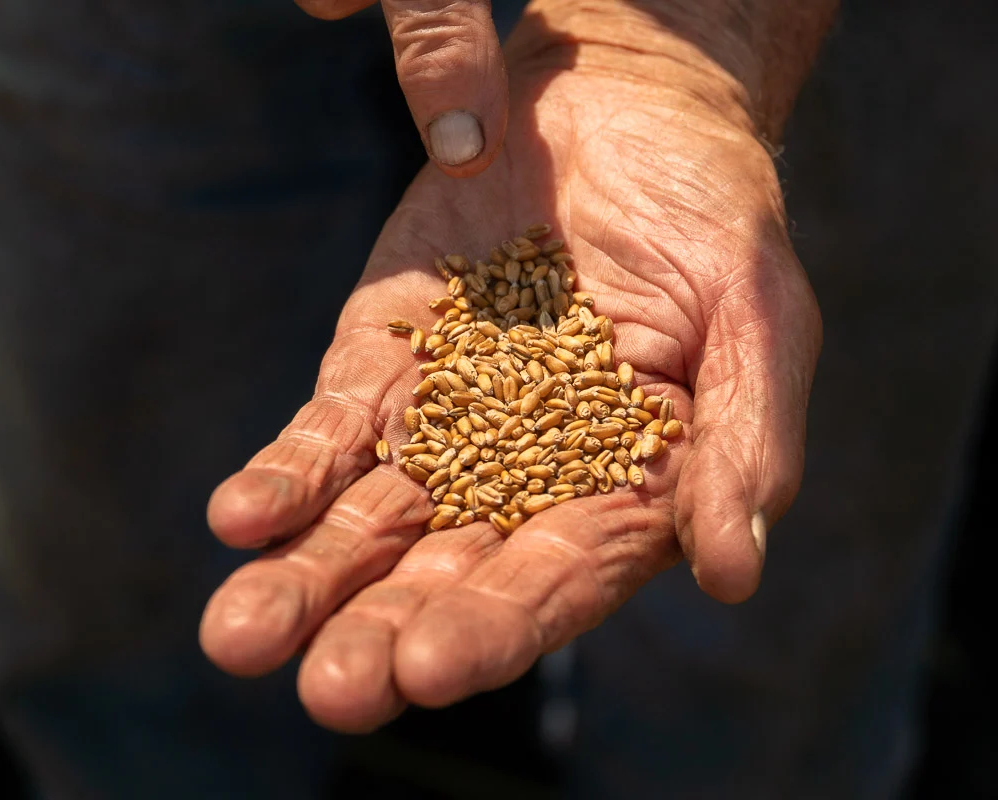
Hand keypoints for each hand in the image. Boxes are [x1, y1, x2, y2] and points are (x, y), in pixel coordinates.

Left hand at [200, 8, 821, 732]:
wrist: (623, 112)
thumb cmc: (712, 218)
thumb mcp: (757, 315)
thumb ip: (746, 438)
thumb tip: (734, 572)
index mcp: (619, 489)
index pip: (558, 575)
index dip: (500, 623)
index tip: (436, 664)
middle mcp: (521, 480)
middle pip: (447, 571)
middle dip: (386, 629)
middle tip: (335, 687)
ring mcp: (440, 427)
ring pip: (367, 523)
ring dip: (307, 580)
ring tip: (243, 636)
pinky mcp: (377, 368)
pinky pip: (327, 435)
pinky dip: (285, 478)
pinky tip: (240, 518)